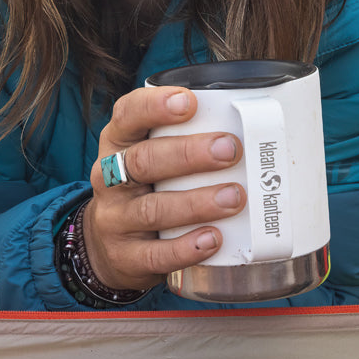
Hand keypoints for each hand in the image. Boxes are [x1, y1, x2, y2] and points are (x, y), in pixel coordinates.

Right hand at [84, 86, 245, 290]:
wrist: (109, 247)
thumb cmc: (145, 190)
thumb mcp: (150, 157)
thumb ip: (183, 138)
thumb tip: (248, 119)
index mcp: (118, 144)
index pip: (127, 116)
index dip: (154, 106)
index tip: (189, 102)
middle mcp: (109, 179)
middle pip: (143, 161)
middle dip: (189, 154)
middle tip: (229, 149)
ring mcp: (115, 220)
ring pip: (152, 209)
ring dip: (196, 203)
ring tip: (234, 197)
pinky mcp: (125, 256)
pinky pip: (155, 254)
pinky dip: (186, 247)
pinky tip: (213, 239)